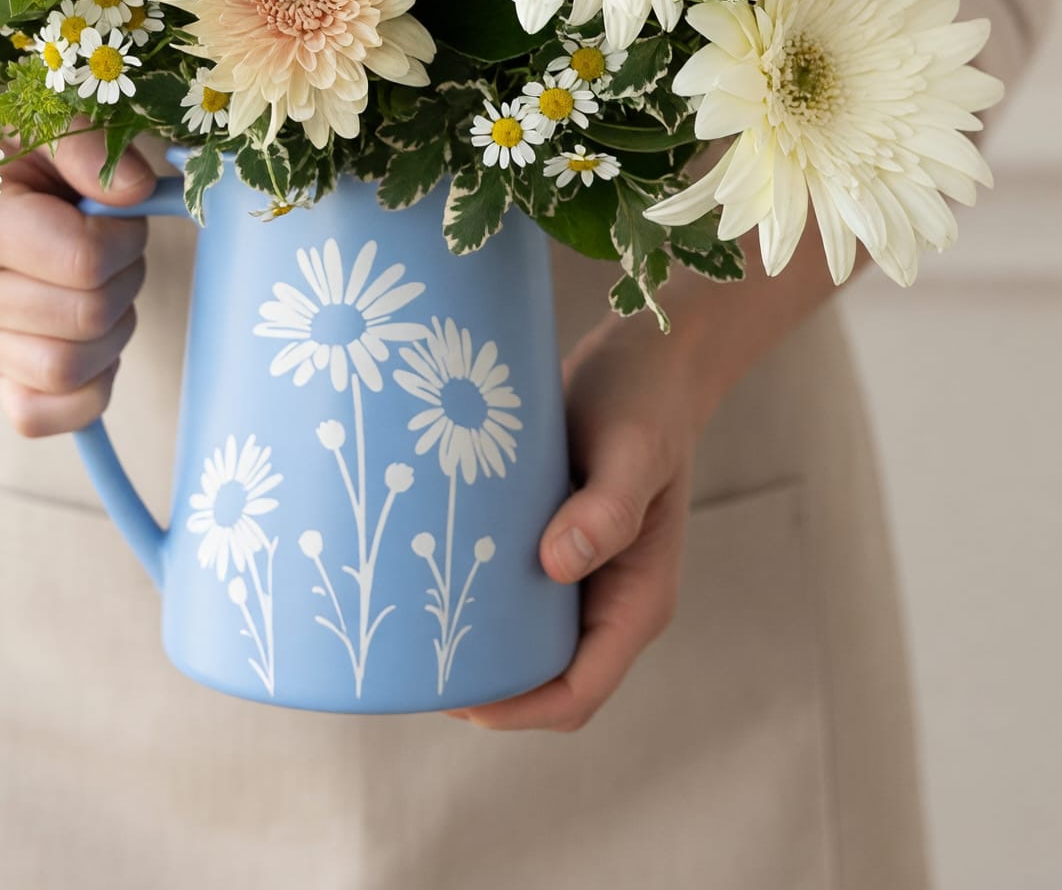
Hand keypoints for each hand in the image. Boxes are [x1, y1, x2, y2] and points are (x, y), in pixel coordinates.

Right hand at [0, 130, 160, 437]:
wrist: (3, 185)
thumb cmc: (37, 154)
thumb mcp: (56, 121)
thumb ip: (91, 143)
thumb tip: (134, 191)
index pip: (84, 261)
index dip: (125, 237)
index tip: (118, 211)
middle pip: (87, 317)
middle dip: (124, 278)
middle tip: (113, 248)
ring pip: (71, 370)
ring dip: (113, 328)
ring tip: (100, 284)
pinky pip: (45, 416)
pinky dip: (89, 386)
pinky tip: (92, 337)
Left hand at [449, 314, 704, 731]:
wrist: (650, 353)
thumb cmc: (647, 399)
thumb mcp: (633, 449)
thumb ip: (607, 509)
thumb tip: (557, 565)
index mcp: (638, 599)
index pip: (577, 689)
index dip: (518, 707)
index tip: (456, 697)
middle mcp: (610, 597)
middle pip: (544, 676)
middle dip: (484, 684)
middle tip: (412, 661)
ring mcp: (583, 569)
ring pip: (524, 635)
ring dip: (476, 638)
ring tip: (411, 623)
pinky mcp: (555, 536)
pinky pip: (515, 586)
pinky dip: (477, 589)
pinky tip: (430, 567)